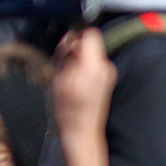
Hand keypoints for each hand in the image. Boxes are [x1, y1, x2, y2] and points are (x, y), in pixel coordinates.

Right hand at [53, 27, 114, 165]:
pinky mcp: (107, 79)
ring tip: (67, 76)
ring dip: (77, 59)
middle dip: (74, 49)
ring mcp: (108, 73)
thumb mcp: (57, 77)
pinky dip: (83, 67)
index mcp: (93, 65)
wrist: (81, 130)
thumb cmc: (66, 106)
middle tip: (63, 65)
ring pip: (90, 53)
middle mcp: (105, 66)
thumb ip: (64, 55)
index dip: (76, 37)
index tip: (65, 48)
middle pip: (89, 43)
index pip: (90, 34)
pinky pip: (92, 63)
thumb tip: (68, 38)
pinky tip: (74, 81)